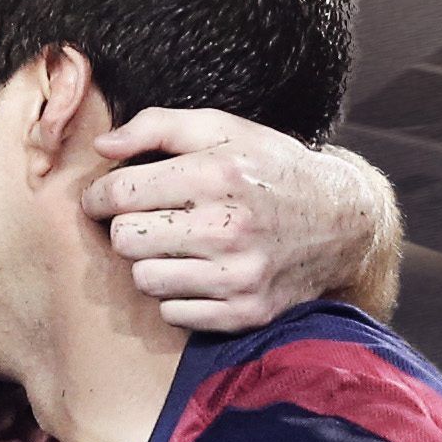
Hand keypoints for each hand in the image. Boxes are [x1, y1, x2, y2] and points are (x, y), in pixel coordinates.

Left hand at [82, 119, 398, 332]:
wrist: (342, 221)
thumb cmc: (272, 169)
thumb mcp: (223, 129)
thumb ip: (157, 126)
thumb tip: (102, 146)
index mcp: (216, 175)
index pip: (119, 193)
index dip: (98, 196)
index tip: (103, 198)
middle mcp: (227, 228)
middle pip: (124, 239)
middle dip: (128, 227)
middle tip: (149, 219)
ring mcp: (237, 276)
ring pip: (144, 280)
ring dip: (150, 264)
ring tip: (176, 246)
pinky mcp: (245, 312)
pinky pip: (172, 314)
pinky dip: (176, 297)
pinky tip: (199, 273)